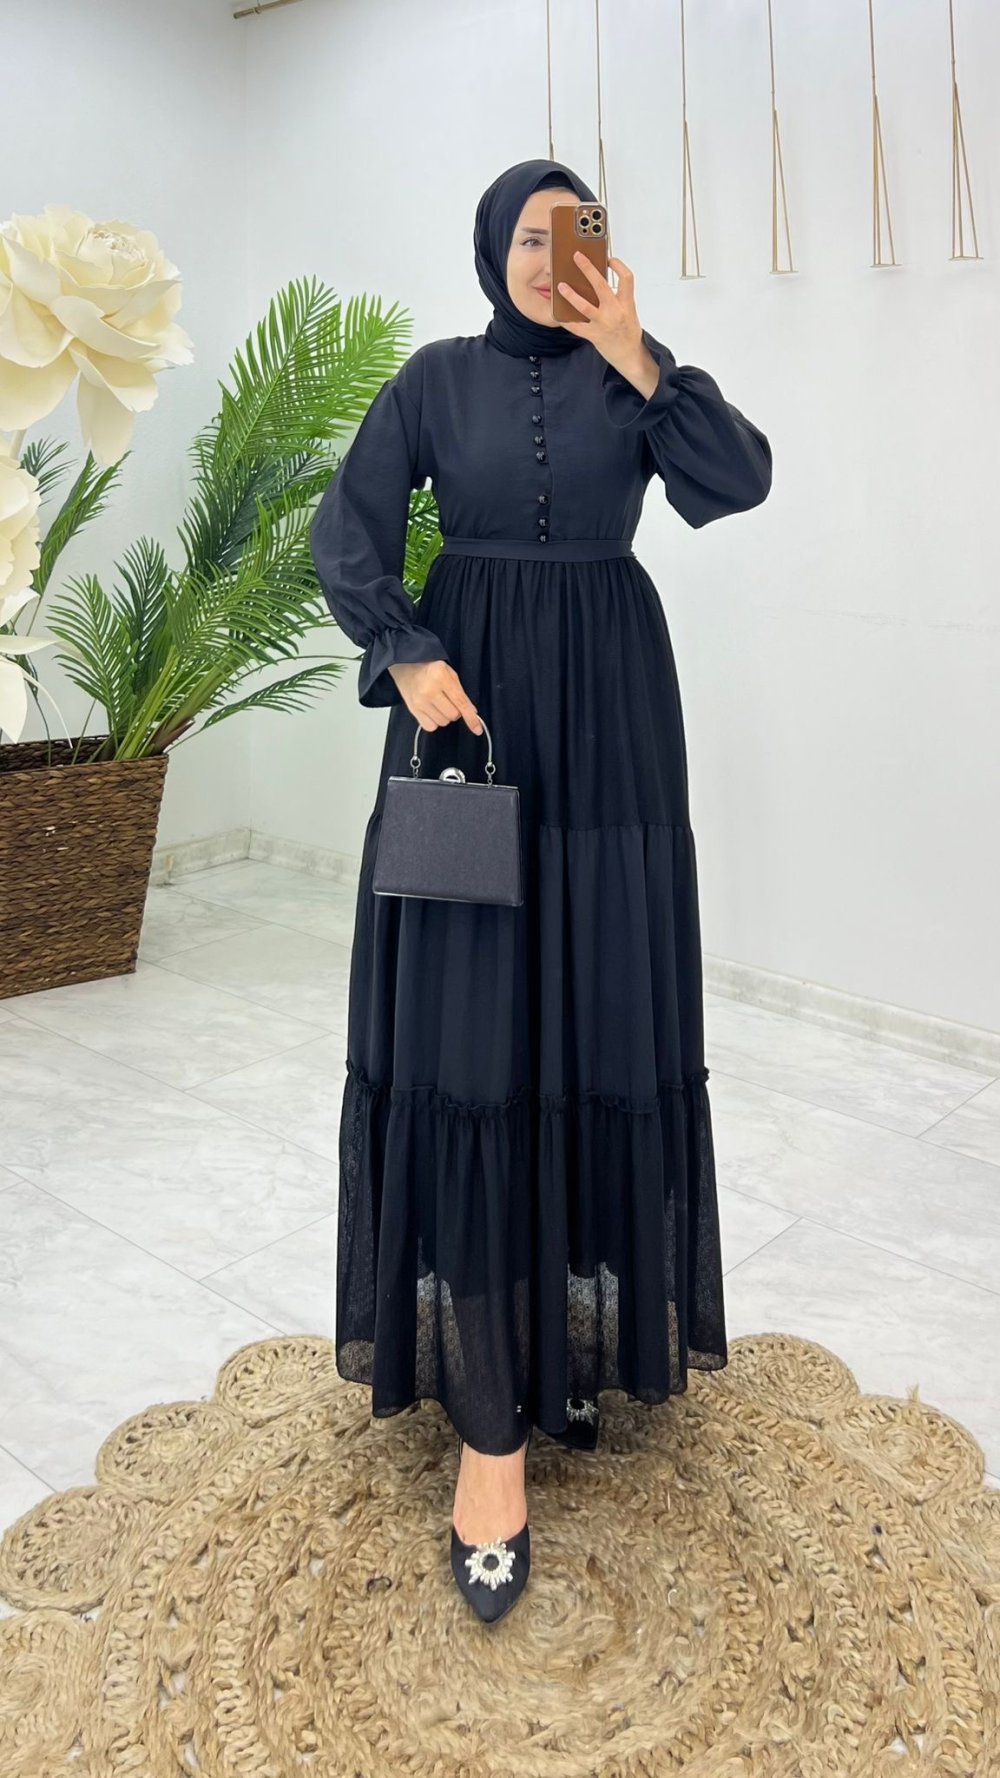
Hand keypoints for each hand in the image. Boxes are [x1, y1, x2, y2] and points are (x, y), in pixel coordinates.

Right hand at [388, 658, 482, 733]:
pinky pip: (430, 726)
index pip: (461, 703)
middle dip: (455, 711)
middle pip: (453, 715)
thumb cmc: (429, 668)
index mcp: (441, 677)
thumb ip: (461, 692)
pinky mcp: (413, 710)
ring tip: (438, 703)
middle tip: (449, 700)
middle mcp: (429, 690)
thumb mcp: (449, 673)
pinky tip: (431, 710)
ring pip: (443, 722)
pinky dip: (434, 721)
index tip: (477, 729)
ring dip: (444, 716)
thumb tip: (472, 711)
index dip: (471, 718)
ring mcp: (420, 701)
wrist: (406, 665)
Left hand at [556, 252, 642, 372]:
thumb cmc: (629, 333)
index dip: (618, 265)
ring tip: (560, 286)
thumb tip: (599, 283)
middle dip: (588, 268)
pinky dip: (566, 320)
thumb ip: (617, 298)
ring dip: (571, 295)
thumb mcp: (629, 311)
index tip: (608, 258)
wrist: (630, 356)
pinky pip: (576, 326)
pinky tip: (559, 314)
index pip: (626, 278)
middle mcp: (616, 311)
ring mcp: (604, 324)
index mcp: (627, 303)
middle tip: (577, 257)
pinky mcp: (594, 335)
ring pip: (584, 306)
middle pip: (600, 285)